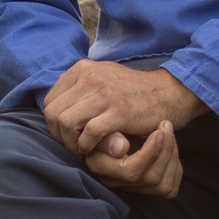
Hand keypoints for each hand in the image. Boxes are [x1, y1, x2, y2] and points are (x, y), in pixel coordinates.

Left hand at [42, 59, 206, 158]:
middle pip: (54, 114)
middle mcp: (91, 77)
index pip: (50, 101)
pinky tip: (94, 149)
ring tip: (82, 150)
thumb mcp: (103, 76)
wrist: (168, 93)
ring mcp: (105, 93)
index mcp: (83, 69)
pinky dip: (87, 146)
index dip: (53, 123)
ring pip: (67, 123)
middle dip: (59, 136)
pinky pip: (89, 133)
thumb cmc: (132, 91)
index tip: (66, 135)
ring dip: (71, 143)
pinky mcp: (120, 111)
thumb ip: (80, 84)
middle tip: (72, 146)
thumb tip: (54, 88)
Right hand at [84, 120, 182, 198]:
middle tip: (167, 126)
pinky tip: (171, 148)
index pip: (129, 170)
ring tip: (169, 132)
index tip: (158, 131)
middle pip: (149, 178)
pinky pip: (169, 188)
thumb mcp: (105, 124)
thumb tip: (122, 148)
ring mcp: (130, 188)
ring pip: (162, 185)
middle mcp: (113, 182)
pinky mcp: (148, 190)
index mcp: (99, 166)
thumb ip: (108, 136)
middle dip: (165, 151)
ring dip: (172, 155)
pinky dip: (176, 167)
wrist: (118, 124)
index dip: (149, 154)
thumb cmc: (109, 120)